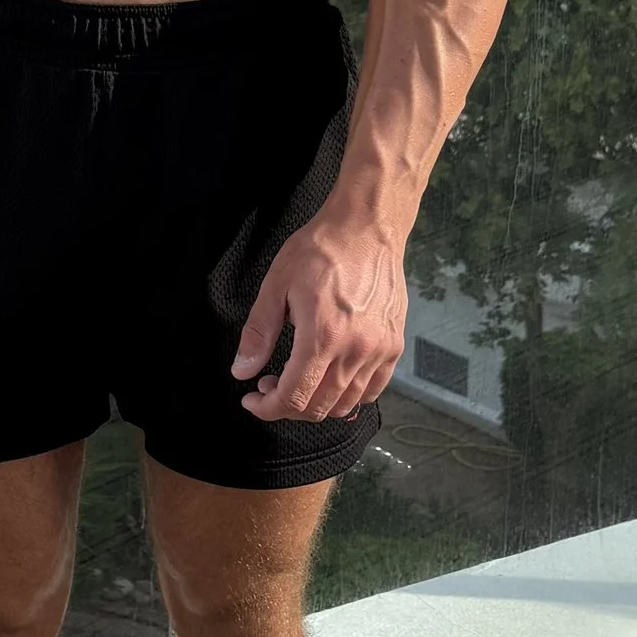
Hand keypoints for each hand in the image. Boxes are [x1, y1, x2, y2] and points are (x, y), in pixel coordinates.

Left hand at [231, 208, 407, 424]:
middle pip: (319, 408)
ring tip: (298, 381)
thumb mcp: (277, 285)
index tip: (253, 400)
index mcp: (323, 338)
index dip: (268, 408)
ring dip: (316, 404)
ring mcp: (379, 351)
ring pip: (346, 404)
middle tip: (270, 386)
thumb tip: (242, 371)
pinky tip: (330, 380)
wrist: (367, 228)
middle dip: (287, 407)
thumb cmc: (321, 250)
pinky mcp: (394, 346)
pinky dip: (349, 397)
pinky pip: (373, 390)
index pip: (294, 397)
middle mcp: (355, 351)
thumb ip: (259, 332)